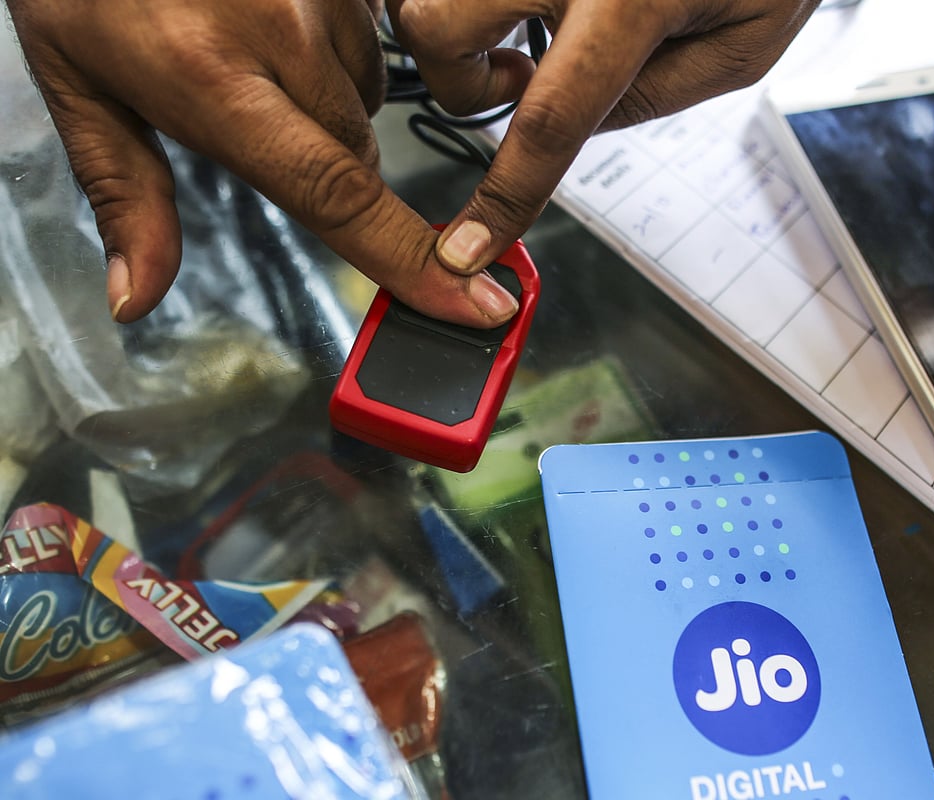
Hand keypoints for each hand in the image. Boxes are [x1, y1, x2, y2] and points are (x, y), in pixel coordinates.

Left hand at [5, 0, 518, 326]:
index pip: (336, 194)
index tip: (480, 304)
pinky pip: (366, 38)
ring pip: (365, 98)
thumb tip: (137, 297)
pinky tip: (279, 25)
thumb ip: (125, 197)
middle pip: (358, 154)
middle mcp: (279, 30)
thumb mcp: (79, 88)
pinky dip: (335, 52)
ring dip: (330, 104)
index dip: (412, 260)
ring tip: (258, 57)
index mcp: (210, 78)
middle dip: (326, 166)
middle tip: (255, 123)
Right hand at [388, 0, 818, 274]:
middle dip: (457, 79)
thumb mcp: (740, 50)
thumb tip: (567, 131)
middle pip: (434, 25)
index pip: (549, 116)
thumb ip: (646, 99)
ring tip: (534, 34)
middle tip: (514, 83)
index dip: (505, 195)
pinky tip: (545, 2)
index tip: (467, 247)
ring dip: (462, 29)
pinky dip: (487, 0)